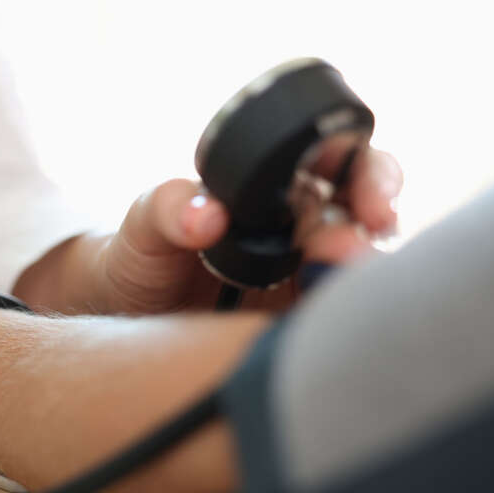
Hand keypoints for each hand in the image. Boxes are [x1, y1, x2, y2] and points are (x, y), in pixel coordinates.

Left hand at [17, 148, 402, 314]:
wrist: (121, 314)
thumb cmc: (139, 254)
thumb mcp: (144, 224)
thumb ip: (167, 209)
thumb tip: (207, 214)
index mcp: (277, 187)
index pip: (343, 164)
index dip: (371, 175)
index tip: (371, 199)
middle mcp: (303, 228)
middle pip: (364, 217)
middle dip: (371, 227)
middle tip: (354, 249)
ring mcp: (306, 278)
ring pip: (358, 270)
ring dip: (356, 275)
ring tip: (336, 283)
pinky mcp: (296, 322)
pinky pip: (333, 319)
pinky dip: (341, 322)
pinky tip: (328, 328)